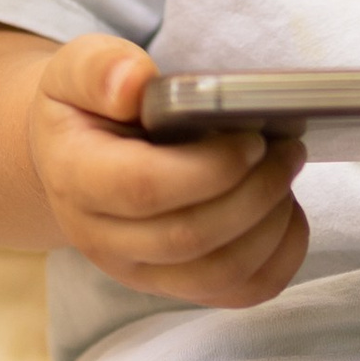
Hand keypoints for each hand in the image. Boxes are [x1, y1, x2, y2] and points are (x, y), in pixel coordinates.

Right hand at [27, 35, 307, 307]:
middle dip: (255, 192)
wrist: (72, 159)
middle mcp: (102, 240)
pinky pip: (241, 291)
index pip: (145, 190)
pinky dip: (281, 256)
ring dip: (272, 225)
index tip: (251, 136)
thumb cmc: (85, 110)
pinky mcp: (176, 286)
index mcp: (76, 180)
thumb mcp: (75, 70)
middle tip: (287, 149)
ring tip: (286, 174)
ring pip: (220, 273)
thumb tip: (133, 84)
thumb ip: (99, 69)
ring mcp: (139, 272)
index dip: (210, 168)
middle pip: (189, 237)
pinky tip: (286, 212)